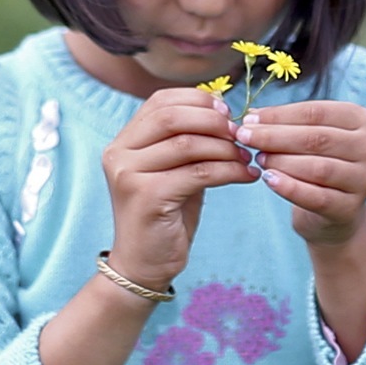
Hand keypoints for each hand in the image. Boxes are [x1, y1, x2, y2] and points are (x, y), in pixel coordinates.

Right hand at [101, 86, 258, 288]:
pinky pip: (198, 172)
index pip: (160, 101)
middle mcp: (118, 153)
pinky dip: (229, 171)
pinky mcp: (147, 196)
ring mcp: (128, 174)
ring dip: (226, 148)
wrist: (143, 265)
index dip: (197, 99)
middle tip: (240, 134)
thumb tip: (224, 112)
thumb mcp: (173, 171)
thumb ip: (188, 141)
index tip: (227, 112)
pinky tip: (246, 176)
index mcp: (122, 142)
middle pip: (171, 116)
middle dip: (213, 120)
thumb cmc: (164, 215)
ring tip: (246, 158)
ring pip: (188, 144)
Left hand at [240, 99, 365, 250]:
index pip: (316, 112)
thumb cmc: (320, 163)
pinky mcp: (351, 208)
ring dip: (281, 161)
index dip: (279, 115)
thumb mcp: (312, 138)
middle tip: (245, 137)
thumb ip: (288, 124)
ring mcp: (364, 180)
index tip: (249, 119)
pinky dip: (290, 187)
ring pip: (317, 167)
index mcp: (363, 121)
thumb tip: (252, 117)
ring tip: (258, 158)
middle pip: (316, 138)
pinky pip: (316, 197)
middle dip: (275, 136)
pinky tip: (268, 180)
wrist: (336, 211)